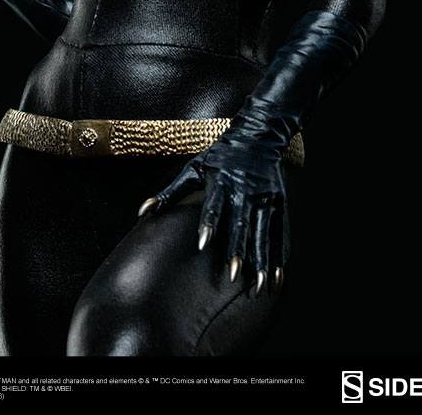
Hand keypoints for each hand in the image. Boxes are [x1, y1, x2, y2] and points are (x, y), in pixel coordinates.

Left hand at [137, 120, 289, 296]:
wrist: (258, 135)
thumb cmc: (219, 154)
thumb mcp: (194, 168)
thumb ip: (170, 192)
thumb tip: (142, 212)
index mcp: (222, 181)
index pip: (214, 205)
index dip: (208, 223)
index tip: (202, 243)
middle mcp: (245, 190)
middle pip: (241, 223)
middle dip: (237, 250)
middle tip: (232, 275)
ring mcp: (264, 197)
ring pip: (263, 233)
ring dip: (261, 261)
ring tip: (257, 287)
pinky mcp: (279, 203)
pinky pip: (279, 234)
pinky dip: (279, 258)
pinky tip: (276, 279)